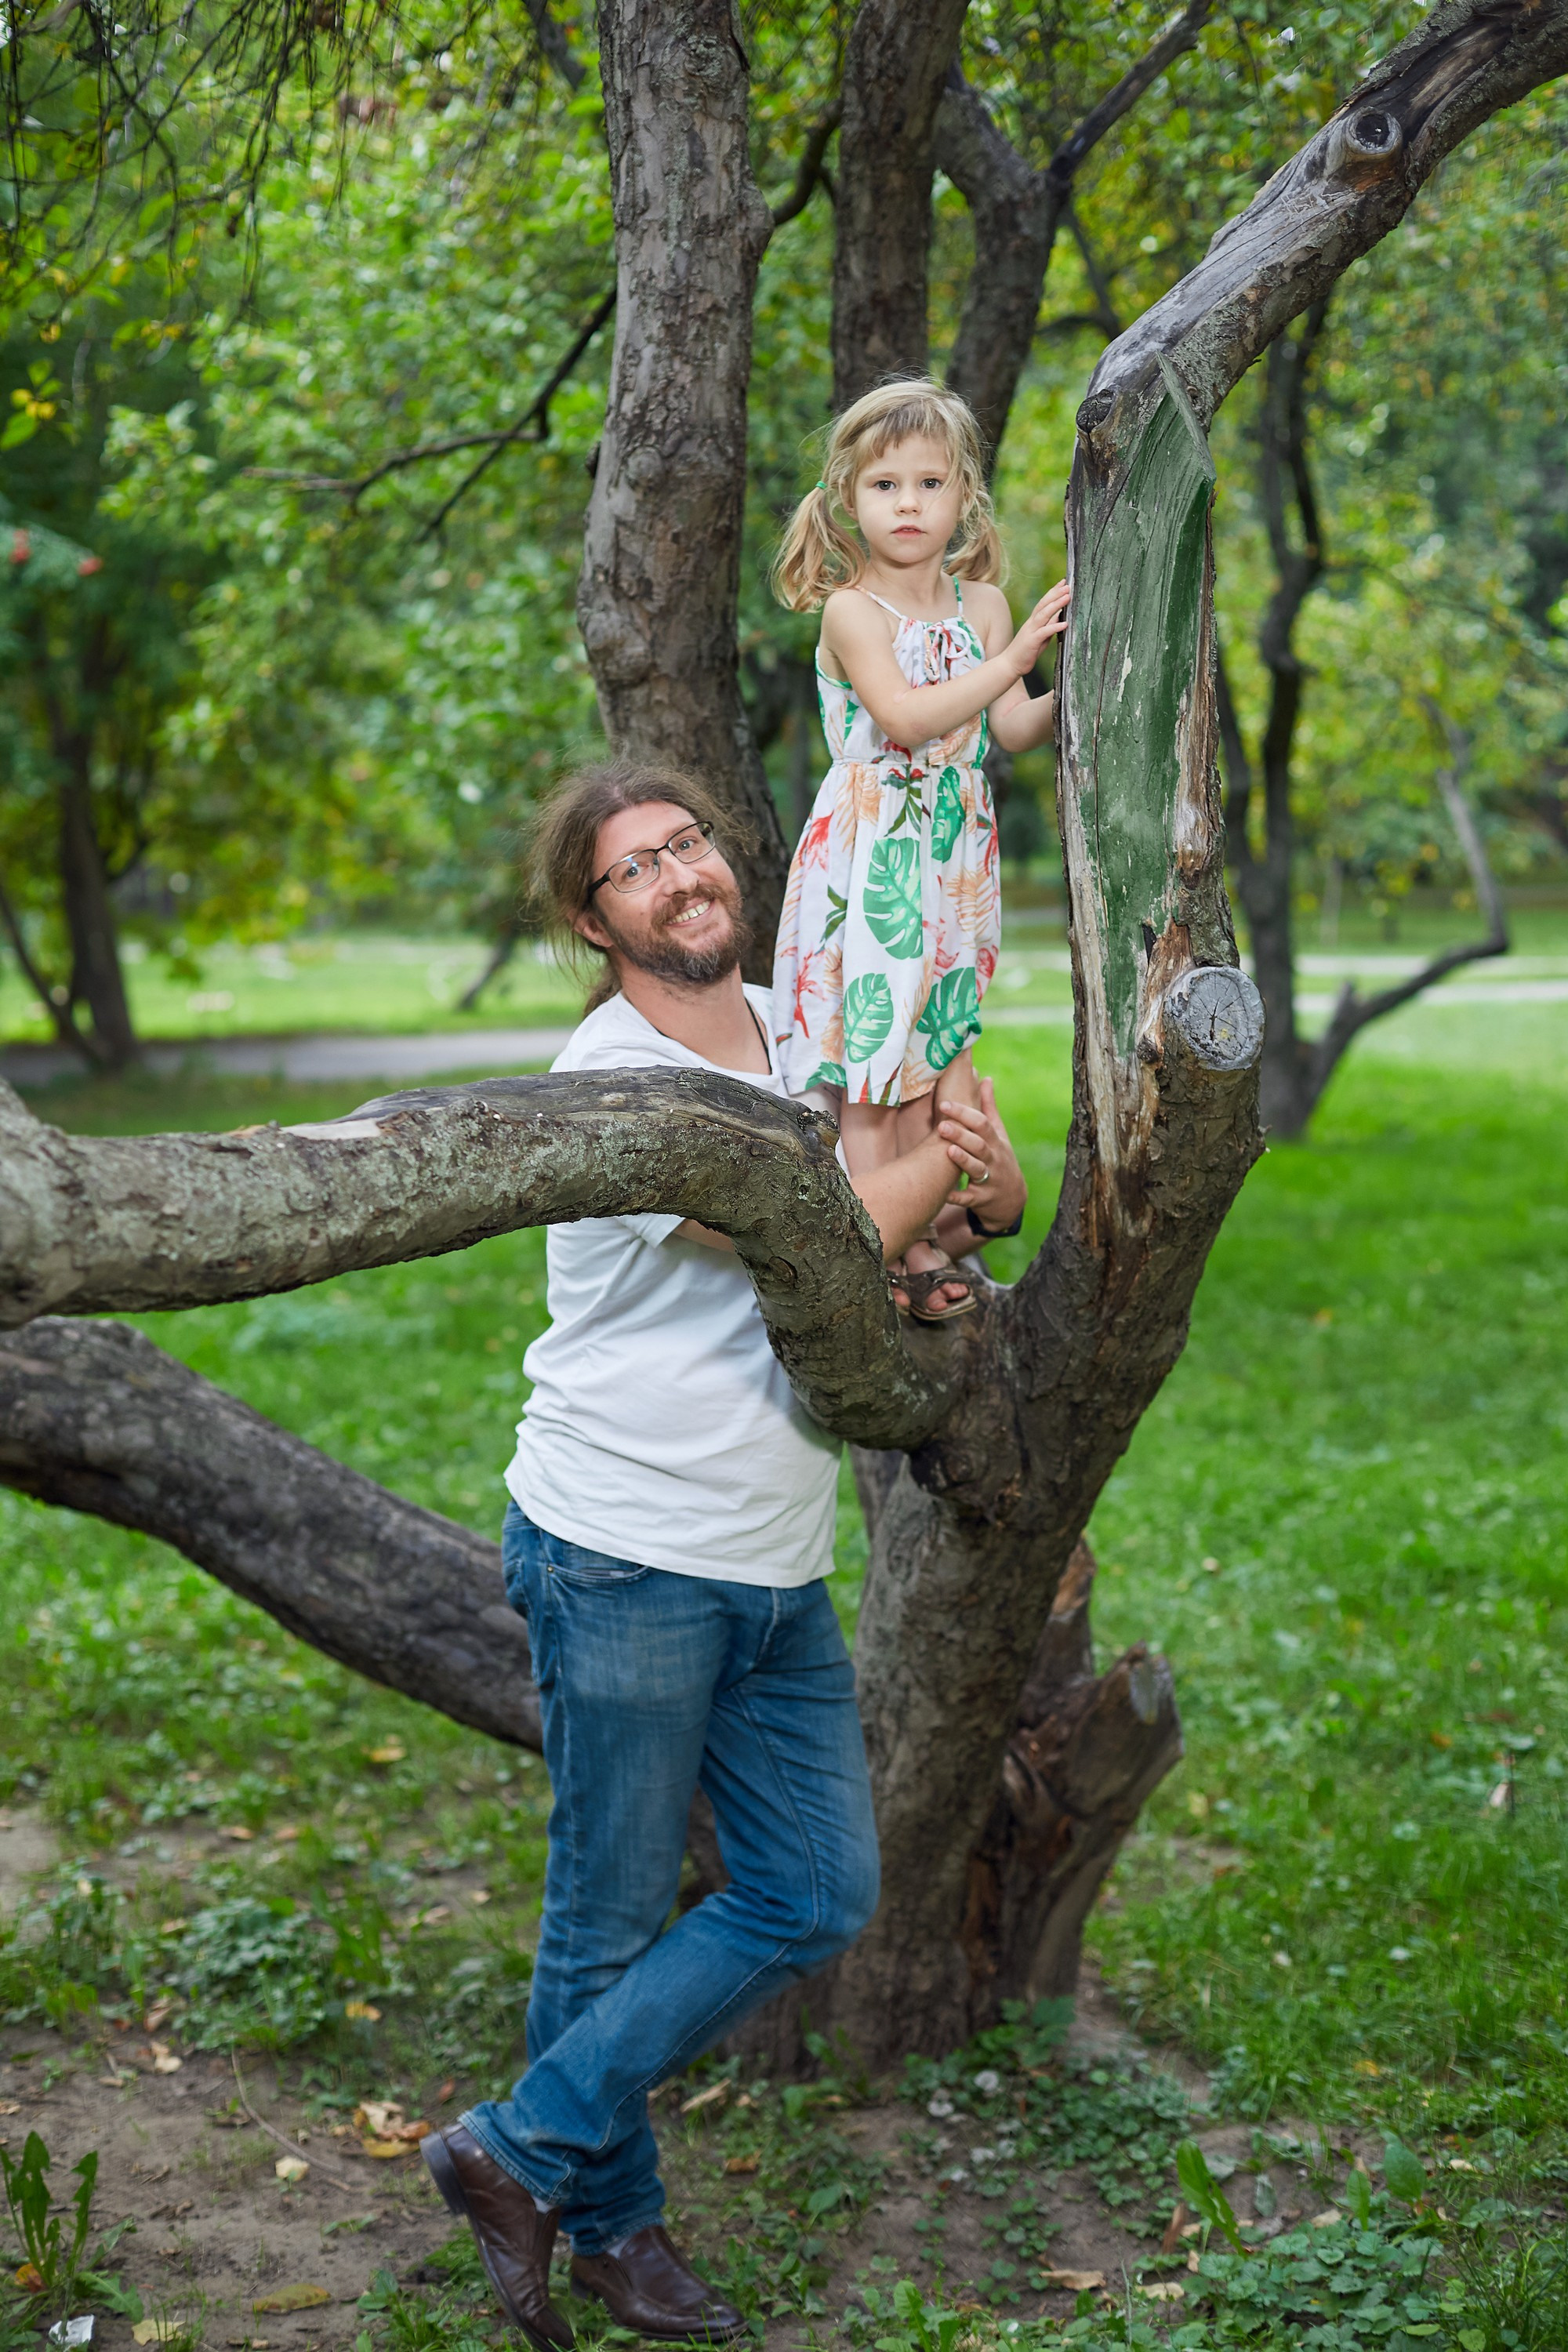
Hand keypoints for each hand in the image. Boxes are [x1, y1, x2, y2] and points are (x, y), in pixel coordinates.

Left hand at [934, 1077, 1026, 1230]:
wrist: (1012, 1198)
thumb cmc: (1000, 1158)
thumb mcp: (999, 1134)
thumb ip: (989, 1107)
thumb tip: (986, 1077)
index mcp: (996, 1141)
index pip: (982, 1124)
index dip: (965, 1113)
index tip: (945, 1104)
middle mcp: (994, 1159)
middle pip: (979, 1145)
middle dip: (961, 1135)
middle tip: (942, 1125)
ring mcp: (989, 1180)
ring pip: (977, 1169)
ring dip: (963, 1160)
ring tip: (948, 1150)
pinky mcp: (982, 1199)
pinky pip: (969, 1198)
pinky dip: (958, 1196)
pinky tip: (944, 1193)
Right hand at [1004, 579, 1070, 679]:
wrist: (1009, 665)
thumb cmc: (1025, 652)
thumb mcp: (1040, 637)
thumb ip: (1049, 627)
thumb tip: (1059, 617)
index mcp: (1033, 622)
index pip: (1043, 603)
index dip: (1053, 592)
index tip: (1063, 583)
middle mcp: (1031, 623)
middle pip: (1043, 604)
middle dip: (1055, 593)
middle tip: (1067, 585)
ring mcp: (1031, 631)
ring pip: (1044, 614)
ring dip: (1056, 604)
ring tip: (1067, 597)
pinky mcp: (1032, 641)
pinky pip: (1044, 632)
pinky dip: (1055, 627)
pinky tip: (1065, 623)